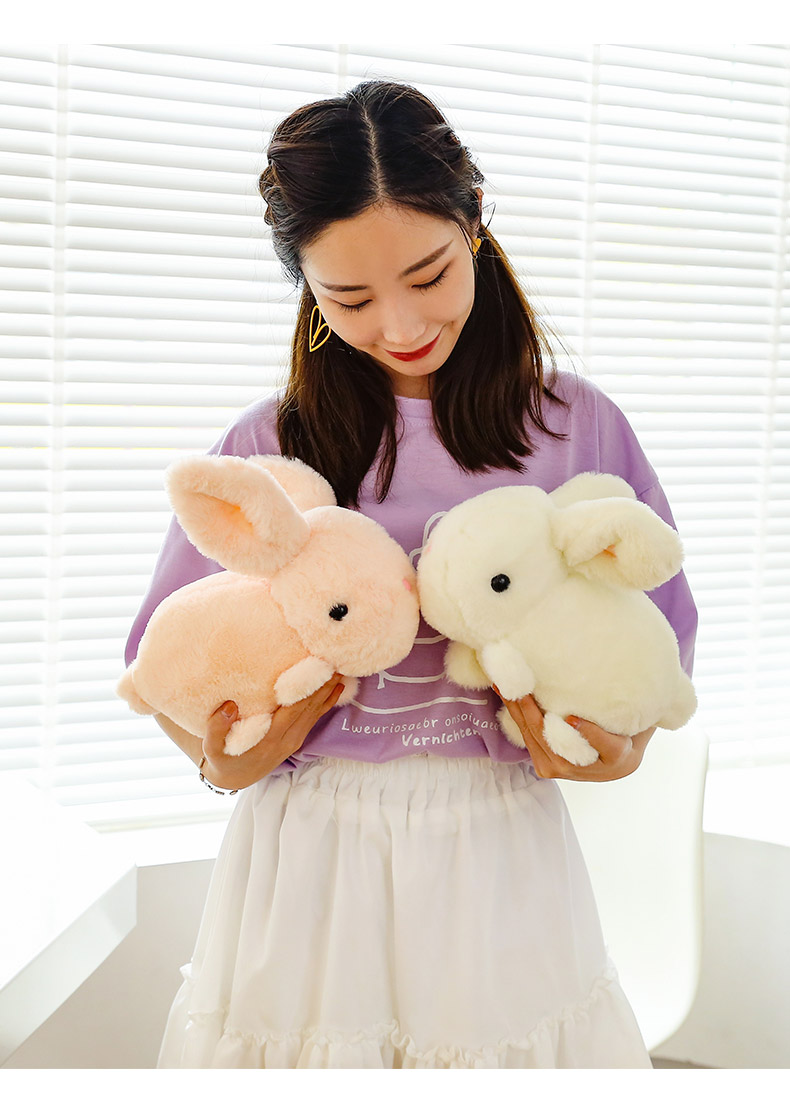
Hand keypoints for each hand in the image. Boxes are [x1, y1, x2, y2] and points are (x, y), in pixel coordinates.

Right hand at [200, 674, 346, 791]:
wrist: (235, 778)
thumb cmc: (223, 758)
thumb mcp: (212, 748)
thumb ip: (216, 728)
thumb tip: (229, 706)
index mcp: (269, 739)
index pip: (292, 711)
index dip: (306, 692)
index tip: (315, 670)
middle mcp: (287, 740)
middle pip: (309, 709)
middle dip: (323, 685)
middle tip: (334, 660)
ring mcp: (295, 740)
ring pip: (316, 712)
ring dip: (329, 690)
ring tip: (340, 667)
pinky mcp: (297, 739)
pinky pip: (315, 718)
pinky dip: (328, 702)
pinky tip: (339, 687)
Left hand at [495, 690, 655, 781]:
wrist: (617, 757)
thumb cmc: (631, 727)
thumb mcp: (643, 716)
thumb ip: (644, 701)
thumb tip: (650, 669)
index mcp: (621, 759)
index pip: (608, 747)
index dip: (590, 734)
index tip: (573, 718)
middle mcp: (592, 772)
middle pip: (560, 744)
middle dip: (537, 714)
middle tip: (523, 687)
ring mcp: (565, 772)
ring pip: (537, 740)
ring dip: (519, 710)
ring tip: (505, 681)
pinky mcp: (545, 766)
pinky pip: (527, 738)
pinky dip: (515, 713)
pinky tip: (504, 690)